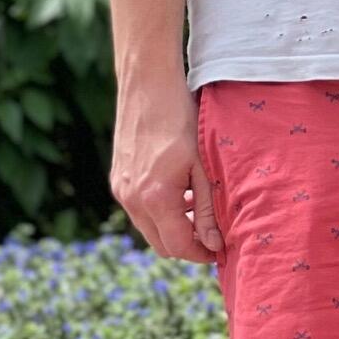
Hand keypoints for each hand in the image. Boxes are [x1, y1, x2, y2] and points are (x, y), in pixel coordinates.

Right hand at [110, 76, 221, 263]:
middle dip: (187, 245)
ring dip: (172, 227)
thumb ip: (207, 208)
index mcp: (155, 199)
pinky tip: (178, 190)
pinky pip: (139, 209)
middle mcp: (132, 200)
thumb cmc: (180, 118)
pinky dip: (158, 211)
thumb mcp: (202, 163)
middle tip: (212, 234)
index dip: (201, 254)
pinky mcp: (118, 179)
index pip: (179, 247)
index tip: (219, 250)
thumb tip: (214, 244)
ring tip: (198, 208)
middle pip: (161, 245)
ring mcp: (121, 190)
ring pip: (149, 228)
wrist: (148, 83)